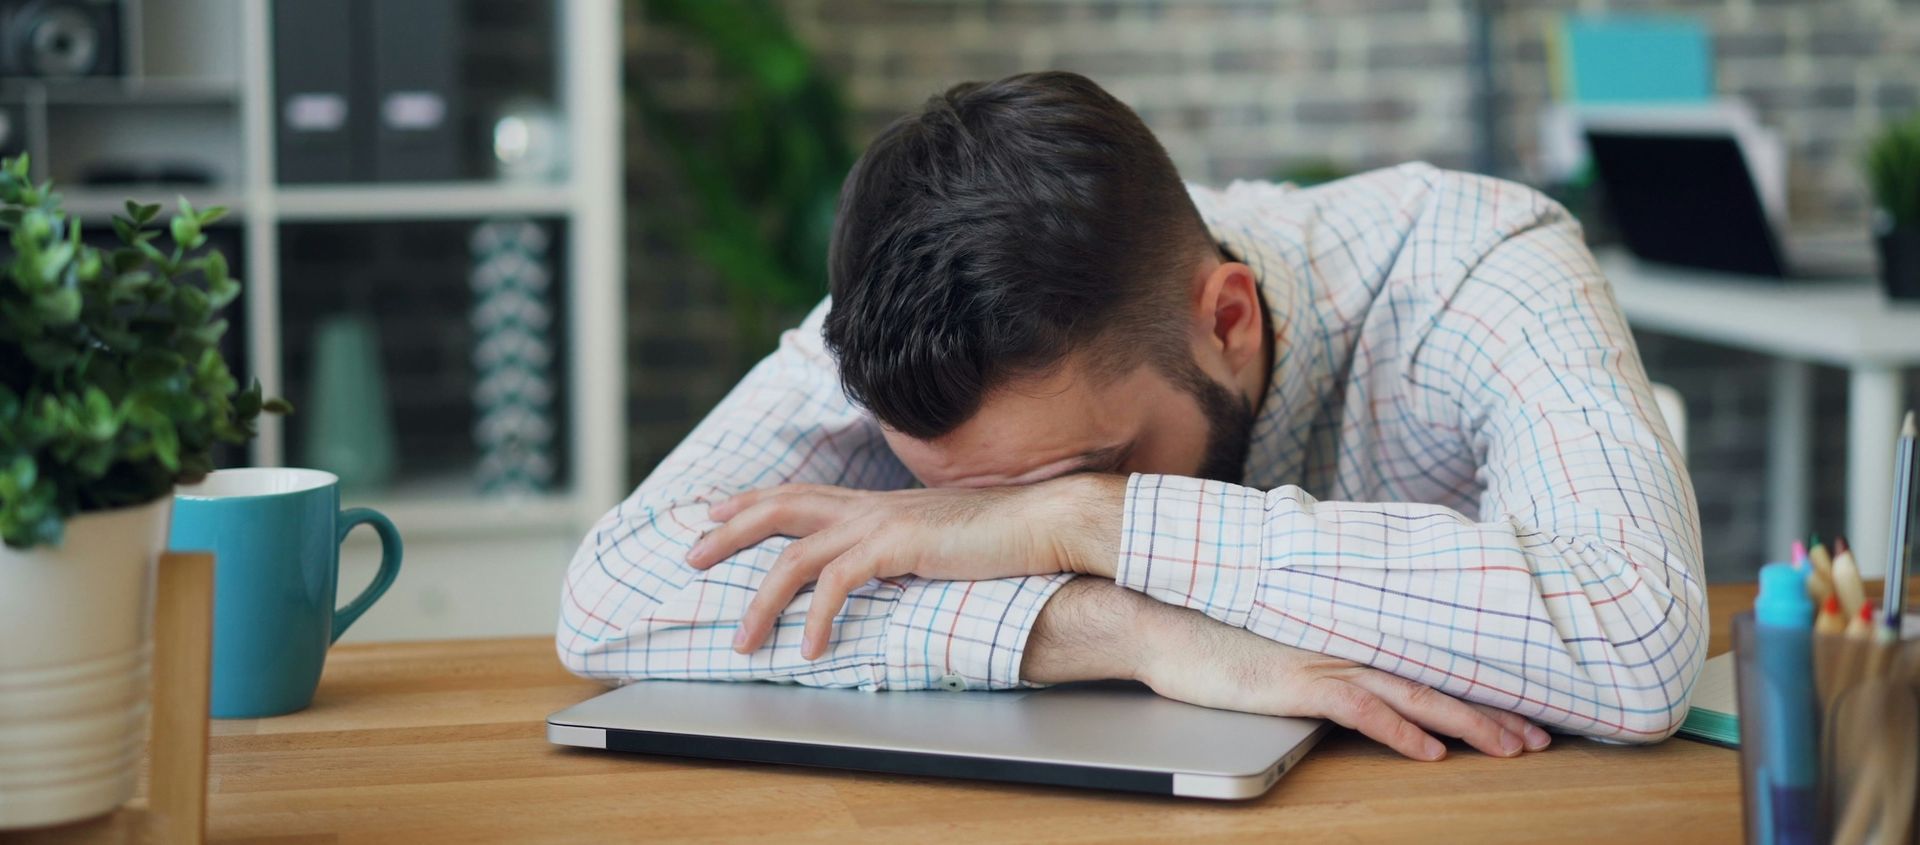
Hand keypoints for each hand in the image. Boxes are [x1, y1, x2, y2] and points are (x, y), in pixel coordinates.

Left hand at [687, 474, 1125, 658]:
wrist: (1044, 523)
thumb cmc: (1003, 536)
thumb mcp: (940, 538)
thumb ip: (906, 547)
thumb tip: (891, 566)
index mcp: (879, 502)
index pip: (802, 493)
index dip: (753, 501)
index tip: (715, 513)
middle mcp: (871, 505)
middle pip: (781, 508)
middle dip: (729, 531)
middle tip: (690, 555)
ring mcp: (881, 522)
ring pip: (795, 555)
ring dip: (762, 600)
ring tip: (744, 640)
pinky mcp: (897, 547)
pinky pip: (837, 584)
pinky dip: (817, 619)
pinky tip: (811, 649)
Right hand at [1023, 579, 1551, 761]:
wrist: (1160, 617)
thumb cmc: (1210, 628)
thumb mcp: (1277, 635)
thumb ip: (1318, 643)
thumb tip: (1346, 663)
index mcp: (1344, 631)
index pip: (1425, 661)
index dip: (1476, 686)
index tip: (1520, 707)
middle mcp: (1345, 642)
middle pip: (1436, 679)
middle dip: (1495, 711)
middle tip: (1542, 737)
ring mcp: (1324, 660)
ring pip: (1415, 693)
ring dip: (1469, 723)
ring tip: (1514, 746)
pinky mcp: (1297, 682)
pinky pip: (1361, 710)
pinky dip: (1400, 731)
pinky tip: (1431, 752)